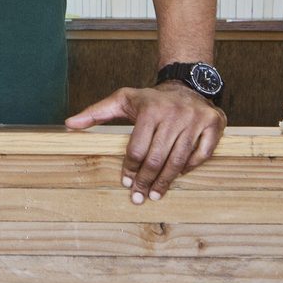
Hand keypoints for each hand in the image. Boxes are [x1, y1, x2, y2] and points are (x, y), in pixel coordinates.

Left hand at [65, 82, 224, 201]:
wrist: (186, 85)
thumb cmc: (150, 99)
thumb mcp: (122, 100)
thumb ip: (96, 113)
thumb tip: (68, 125)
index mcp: (150, 108)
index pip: (137, 148)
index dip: (130, 169)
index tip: (125, 183)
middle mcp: (174, 113)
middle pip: (157, 157)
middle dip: (146, 181)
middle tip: (139, 197)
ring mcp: (195, 119)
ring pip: (179, 160)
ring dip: (166, 182)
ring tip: (156, 195)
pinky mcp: (214, 124)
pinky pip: (201, 154)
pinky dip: (190, 168)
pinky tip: (178, 176)